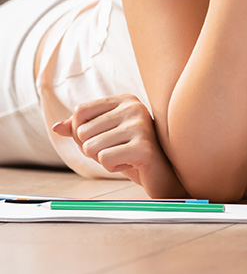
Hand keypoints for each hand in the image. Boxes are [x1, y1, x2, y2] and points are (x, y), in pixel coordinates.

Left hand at [52, 95, 186, 198]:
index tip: (106, 137)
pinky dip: (113, 167)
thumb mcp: (103, 136)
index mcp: (125, 100)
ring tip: (125, 156)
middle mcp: (135, 108)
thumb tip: (57, 127)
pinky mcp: (143, 147)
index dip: (83, 132)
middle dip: (93, 149)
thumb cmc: (130, 151)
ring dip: (103, 159)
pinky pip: (104, 160)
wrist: (162, 172)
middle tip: (118, 150)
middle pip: (82, 132)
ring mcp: (141, 126)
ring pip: (90, 148)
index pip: (80, 112)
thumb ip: (80, 129)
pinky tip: (131, 163)